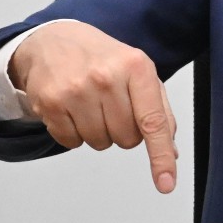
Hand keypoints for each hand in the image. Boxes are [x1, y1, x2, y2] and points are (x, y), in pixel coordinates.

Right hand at [10, 21, 178, 193]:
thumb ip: (159, 110)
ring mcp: (76, 90)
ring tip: (91, 104)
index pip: (153, 121)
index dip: (160, 156)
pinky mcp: (51, 103)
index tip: (166, 183)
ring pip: (100, 143)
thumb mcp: (138, 70)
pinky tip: (72, 109)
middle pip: (127, 139)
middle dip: (123, 131)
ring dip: (99, 132)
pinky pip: (72, 142)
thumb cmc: (102, 58)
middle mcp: (106, 77)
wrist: (53, 40)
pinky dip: (75, 133)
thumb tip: (171, 151)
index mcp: (136, 67)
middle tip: (113, 106)